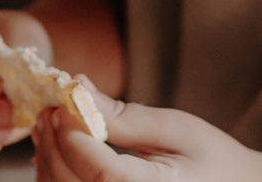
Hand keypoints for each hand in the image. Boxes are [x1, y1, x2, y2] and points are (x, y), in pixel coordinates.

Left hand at [31, 86, 260, 181]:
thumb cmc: (212, 159)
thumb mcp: (177, 128)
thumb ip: (126, 116)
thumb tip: (78, 87)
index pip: (101, 172)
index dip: (73, 136)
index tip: (62, 103)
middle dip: (54, 145)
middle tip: (50, 108)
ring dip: (50, 162)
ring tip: (50, 126)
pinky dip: (57, 178)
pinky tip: (58, 153)